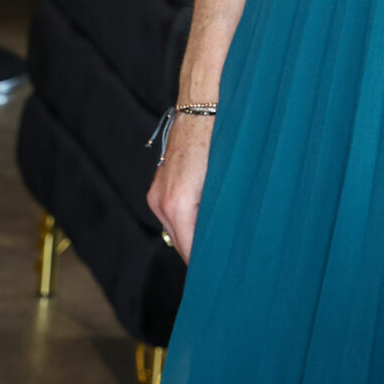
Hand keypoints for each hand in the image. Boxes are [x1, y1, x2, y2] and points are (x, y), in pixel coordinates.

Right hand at [144, 113, 213, 260]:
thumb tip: (225, 242)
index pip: (189, 250)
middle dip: (201, 255)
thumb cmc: (221, 137)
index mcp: (177, 204)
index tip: (220, 279)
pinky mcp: (161, 185)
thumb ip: (221, 213)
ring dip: (195, 238)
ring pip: (177, 229)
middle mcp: (161, 202)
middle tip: (226, 268)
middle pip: (181, 244)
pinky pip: (175, 214)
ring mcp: (157, 193)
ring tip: (221, 249)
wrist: (203, 103)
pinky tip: (209, 223)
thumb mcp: (226, 181)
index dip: (206, 266)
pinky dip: (190, 222)